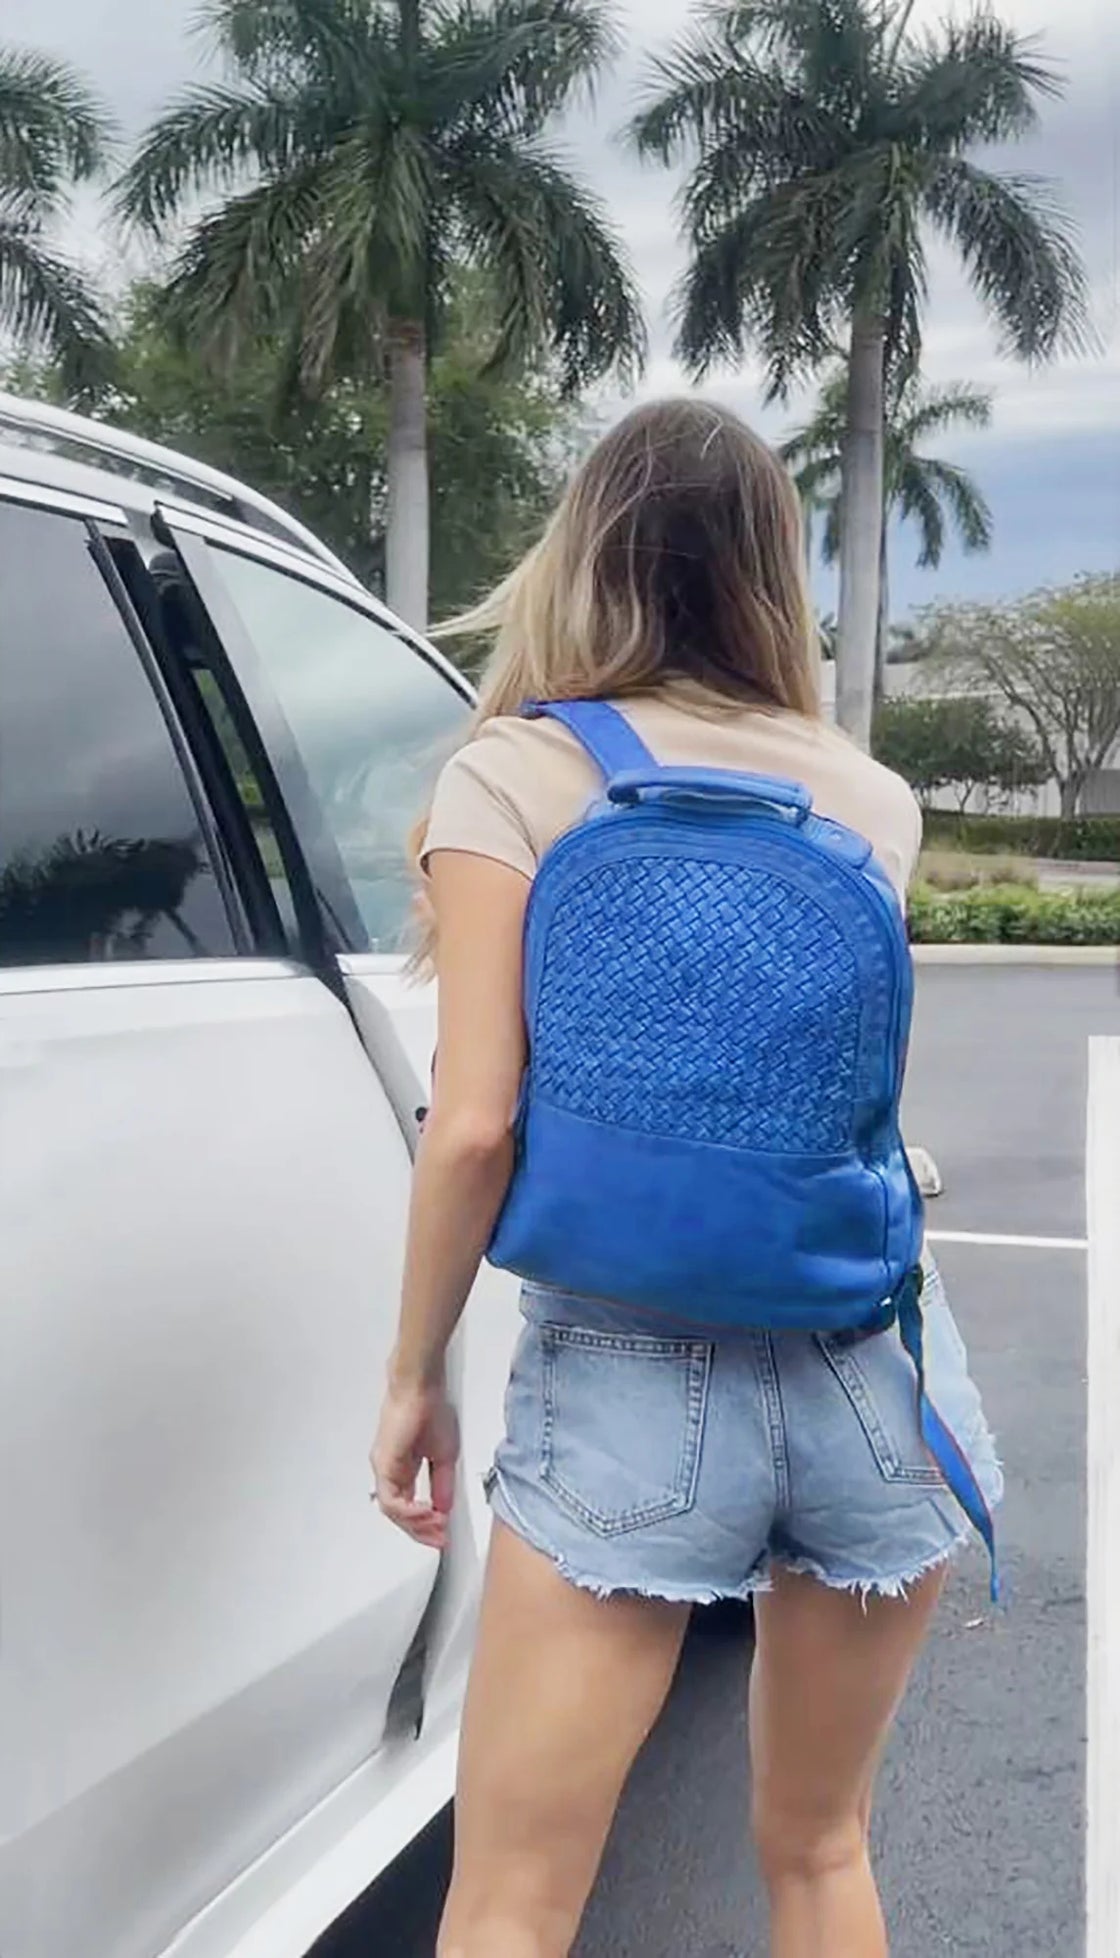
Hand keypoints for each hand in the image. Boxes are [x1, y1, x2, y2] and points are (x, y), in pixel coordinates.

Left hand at [371, 1376, 459, 1549]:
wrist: (421, 1388)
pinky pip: (391, 1499)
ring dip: (416, 1523)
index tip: (442, 1534)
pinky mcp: (384, 1464)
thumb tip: (443, 1508)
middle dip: (421, 1530)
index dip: (425, 1524)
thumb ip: (442, 1484)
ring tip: (437, 1526)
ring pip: (393, 1510)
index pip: (408, 1506)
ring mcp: (384, 1468)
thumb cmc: (431, 1411)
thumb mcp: (444, 1456)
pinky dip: (409, 1511)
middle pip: (399, 1514)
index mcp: (402, 1469)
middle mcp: (389, 1471)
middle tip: (440, 1538)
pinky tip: (427, 1512)